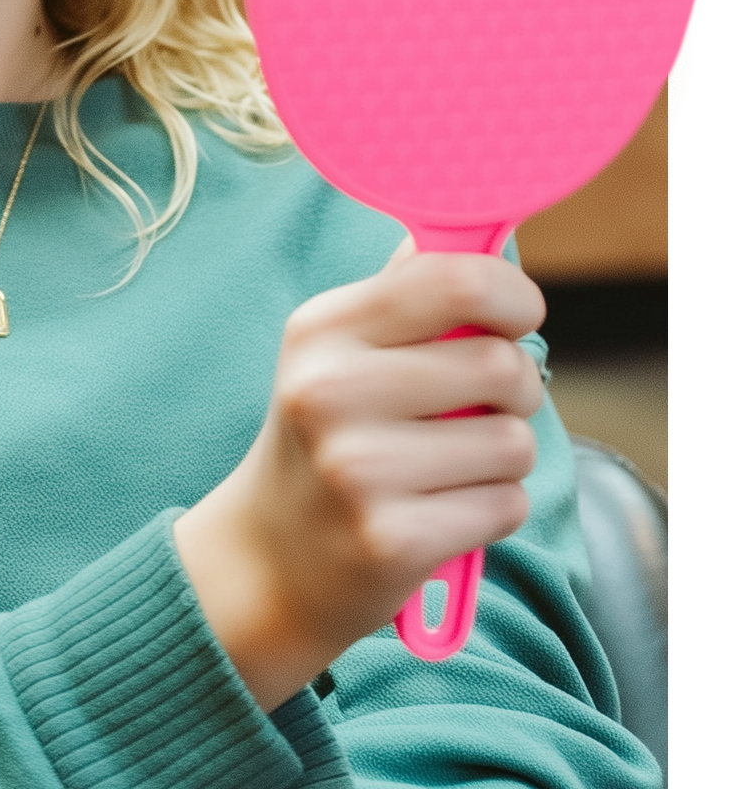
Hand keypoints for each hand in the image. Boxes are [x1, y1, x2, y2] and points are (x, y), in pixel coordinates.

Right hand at [173, 238, 545, 710]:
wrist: (272, 556)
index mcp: (320, 329)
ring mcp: (357, 469)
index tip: (516, 316)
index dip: (511, 295)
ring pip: (514, 442)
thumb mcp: (337, 351)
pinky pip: (507, 505)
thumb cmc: (329, 436)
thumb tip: (473, 231)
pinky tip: (440, 511)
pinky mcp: (391, 539)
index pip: (454, 280)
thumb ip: (404, 292)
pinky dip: (491, 510)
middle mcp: (328, 390)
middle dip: (514, 389)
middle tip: (476, 406)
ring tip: (446, 465)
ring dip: (502, 458)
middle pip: (503, 364)